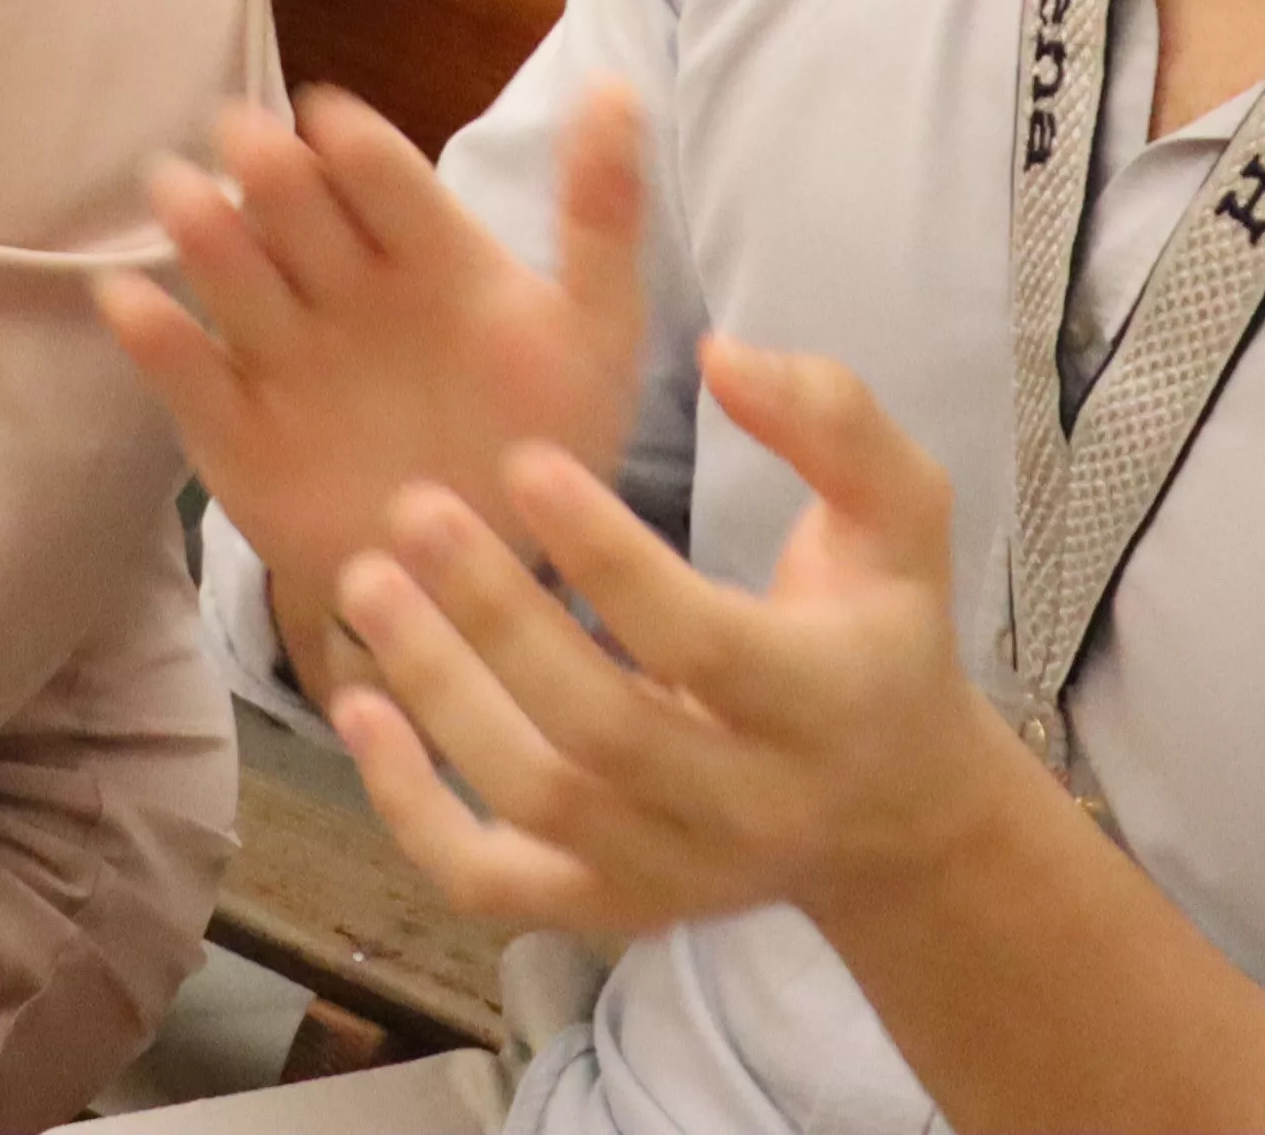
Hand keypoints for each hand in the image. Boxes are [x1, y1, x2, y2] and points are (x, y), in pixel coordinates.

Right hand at [98, 81, 653, 698]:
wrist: (489, 575)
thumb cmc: (544, 436)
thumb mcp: (595, 332)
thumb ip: (602, 218)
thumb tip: (618, 86)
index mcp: (429, 251)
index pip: (388, 183)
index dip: (359, 153)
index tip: (331, 119)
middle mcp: (346, 288)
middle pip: (300, 216)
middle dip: (273, 176)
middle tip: (247, 141)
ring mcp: (285, 356)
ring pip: (237, 280)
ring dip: (207, 236)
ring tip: (183, 193)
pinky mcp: (235, 431)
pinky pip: (191, 378)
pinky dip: (158, 339)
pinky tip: (126, 299)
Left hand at [324, 336, 1030, 948]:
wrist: (894, 820)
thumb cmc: (885, 633)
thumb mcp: (904, 514)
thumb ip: (831, 420)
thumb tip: (719, 354)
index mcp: (825, 701)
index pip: (699, 641)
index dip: (606, 555)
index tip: (524, 459)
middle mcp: (748, 805)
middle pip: (600, 730)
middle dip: (495, 618)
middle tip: (413, 512)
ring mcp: (671, 870)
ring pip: (535, 803)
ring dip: (438, 695)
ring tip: (367, 583)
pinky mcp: (609, 909)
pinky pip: (490, 883)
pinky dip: (409, 810)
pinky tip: (360, 709)